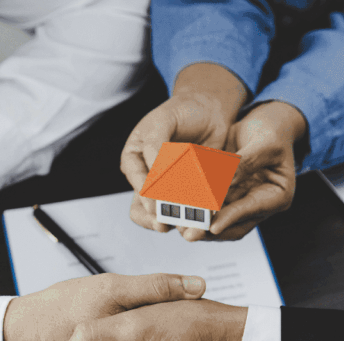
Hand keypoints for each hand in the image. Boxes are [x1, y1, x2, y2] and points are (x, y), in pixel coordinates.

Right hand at [120, 63, 246, 236]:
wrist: (209, 112)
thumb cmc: (183, 111)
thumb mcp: (163, 121)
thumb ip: (155, 145)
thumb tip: (155, 173)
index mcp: (134, 159)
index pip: (136, 181)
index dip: (145, 196)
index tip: (156, 207)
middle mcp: (147, 177)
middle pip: (143, 207)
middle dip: (157, 217)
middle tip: (168, 225)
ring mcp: (167, 188)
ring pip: (165, 213)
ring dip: (177, 220)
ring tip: (188, 225)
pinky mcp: (188, 192)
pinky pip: (189, 208)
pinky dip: (197, 212)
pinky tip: (205, 214)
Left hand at [185, 100, 303, 242]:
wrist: (265, 123)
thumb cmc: (272, 131)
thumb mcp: (264, 144)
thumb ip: (244, 164)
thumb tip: (222, 183)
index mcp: (277, 196)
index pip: (252, 210)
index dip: (231, 218)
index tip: (212, 227)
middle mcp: (259, 205)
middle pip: (234, 226)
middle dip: (210, 230)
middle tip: (189, 232)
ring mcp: (241, 202)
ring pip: (218, 220)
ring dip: (198, 222)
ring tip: (180, 224)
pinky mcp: (225, 195)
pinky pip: (208, 206)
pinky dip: (194, 206)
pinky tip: (177, 206)